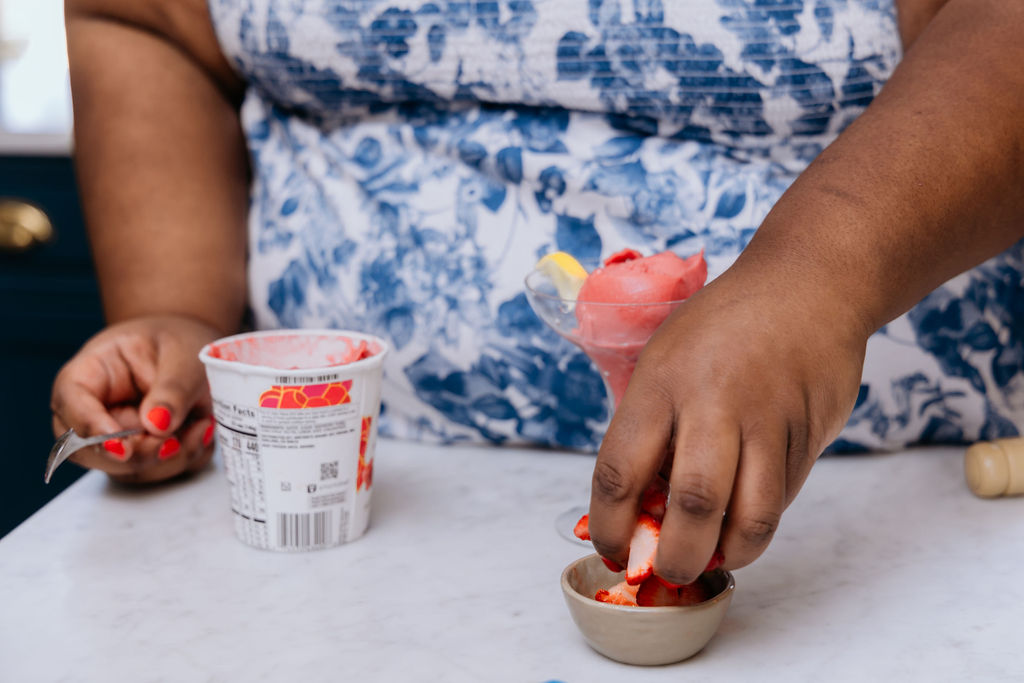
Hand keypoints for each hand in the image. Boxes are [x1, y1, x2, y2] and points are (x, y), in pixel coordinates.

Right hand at [50, 314, 222, 483]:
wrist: (195, 351)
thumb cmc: (179, 342)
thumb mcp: (183, 354)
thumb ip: (172, 388)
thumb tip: (157, 426)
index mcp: (90, 373)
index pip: (70, 402)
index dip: (90, 428)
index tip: (122, 445)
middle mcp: (95, 411)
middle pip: (89, 451)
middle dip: (135, 455)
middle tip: (172, 442)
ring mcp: (118, 438)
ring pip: (128, 471)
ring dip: (168, 459)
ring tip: (201, 424)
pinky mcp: (145, 455)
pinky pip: (162, 472)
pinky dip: (187, 458)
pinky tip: (203, 428)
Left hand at [587, 269, 867, 584]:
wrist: (808, 283)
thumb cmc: (721, 325)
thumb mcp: (665, 358)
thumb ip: (651, 426)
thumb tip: (640, 505)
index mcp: (660, 383)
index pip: (621, 470)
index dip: (611, 525)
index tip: (613, 549)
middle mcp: (712, 402)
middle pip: (692, 504)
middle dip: (676, 557)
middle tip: (668, 571)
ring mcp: (766, 419)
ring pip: (751, 515)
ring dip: (729, 553)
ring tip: (713, 558)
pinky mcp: (807, 433)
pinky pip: (783, 496)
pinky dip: (760, 521)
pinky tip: (744, 519)